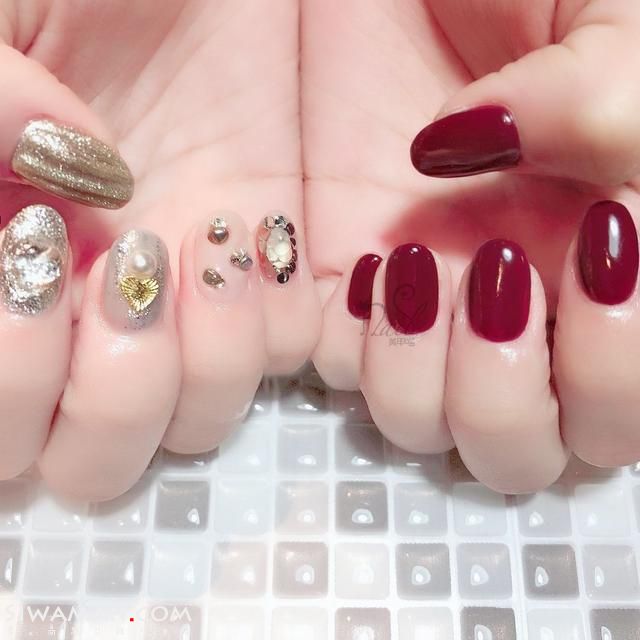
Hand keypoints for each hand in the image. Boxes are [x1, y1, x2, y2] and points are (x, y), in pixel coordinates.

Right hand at [0, 0, 319, 499]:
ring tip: (203, 244)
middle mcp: (89, 320)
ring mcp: (184, 309)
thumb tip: (58, 201)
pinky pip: (280, 358)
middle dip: (113, 400)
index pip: (1, 425)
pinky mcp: (262, 281)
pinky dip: (272, 316)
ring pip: (193, 427)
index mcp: (6, 273)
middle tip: (128, 274)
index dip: (14, 374)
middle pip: (92, 462)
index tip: (34, 242)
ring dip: (203, 363)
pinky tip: (253, 230)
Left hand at [305, 0, 639, 491]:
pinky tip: (374, 266)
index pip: (623, 393)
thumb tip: (549, 187)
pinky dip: (360, 348)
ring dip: (432, 384)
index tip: (597, 239)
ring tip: (424, 267)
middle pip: (533, 448)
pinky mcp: (343, 290)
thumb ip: (616, 110)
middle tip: (498, 277)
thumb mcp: (610, 15)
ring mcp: (429, 308)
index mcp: (604, 264)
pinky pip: (349, 374)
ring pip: (436, 431)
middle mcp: (522, 309)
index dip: (617, 361)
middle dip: (515, 398)